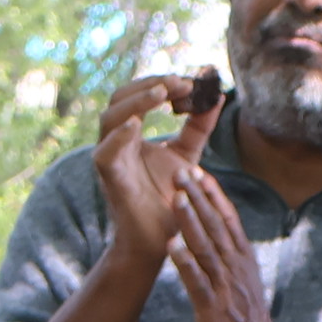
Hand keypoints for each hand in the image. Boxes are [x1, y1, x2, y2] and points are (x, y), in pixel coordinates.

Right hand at [91, 71, 225, 265]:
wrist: (160, 242)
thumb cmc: (169, 200)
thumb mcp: (188, 155)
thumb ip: (199, 126)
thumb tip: (216, 96)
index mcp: (132, 133)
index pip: (139, 95)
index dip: (163, 83)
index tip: (192, 80)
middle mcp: (117, 142)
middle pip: (120, 97)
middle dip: (150, 85)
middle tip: (180, 81)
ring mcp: (110, 159)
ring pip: (110, 117)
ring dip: (136, 101)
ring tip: (163, 93)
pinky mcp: (109, 179)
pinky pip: (105, 152)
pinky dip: (118, 136)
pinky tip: (137, 124)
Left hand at [164, 166, 293, 321]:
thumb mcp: (242, 290)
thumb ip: (231, 268)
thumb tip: (221, 249)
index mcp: (243, 262)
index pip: (228, 220)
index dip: (213, 195)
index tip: (200, 171)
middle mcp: (236, 269)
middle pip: (216, 226)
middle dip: (198, 197)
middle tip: (181, 169)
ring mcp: (225, 288)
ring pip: (206, 247)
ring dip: (190, 220)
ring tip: (175, 196)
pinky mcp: (214, 310)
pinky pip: (198, 282)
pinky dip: (185, 262)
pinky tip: (171, 245)